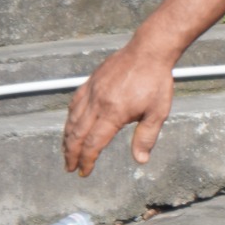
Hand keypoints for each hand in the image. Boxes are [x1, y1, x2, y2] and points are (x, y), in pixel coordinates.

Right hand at [63, 41, 177, 175]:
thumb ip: (146, 137)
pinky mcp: (89, 82)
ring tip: (67, 152)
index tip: (84, 172)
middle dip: (71, 154)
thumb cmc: (156, 82)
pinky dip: (69, 119)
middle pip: (77, 134)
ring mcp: (91, 91)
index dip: (87, 160)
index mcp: (113, 113)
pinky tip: (70, 126)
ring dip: (67, 139)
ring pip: (72, 120)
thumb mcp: (158, 112)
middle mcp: (97, 103)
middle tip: (69, 168)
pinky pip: (74, 104)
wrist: (148, 52)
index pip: (94, 143)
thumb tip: (140, 160)